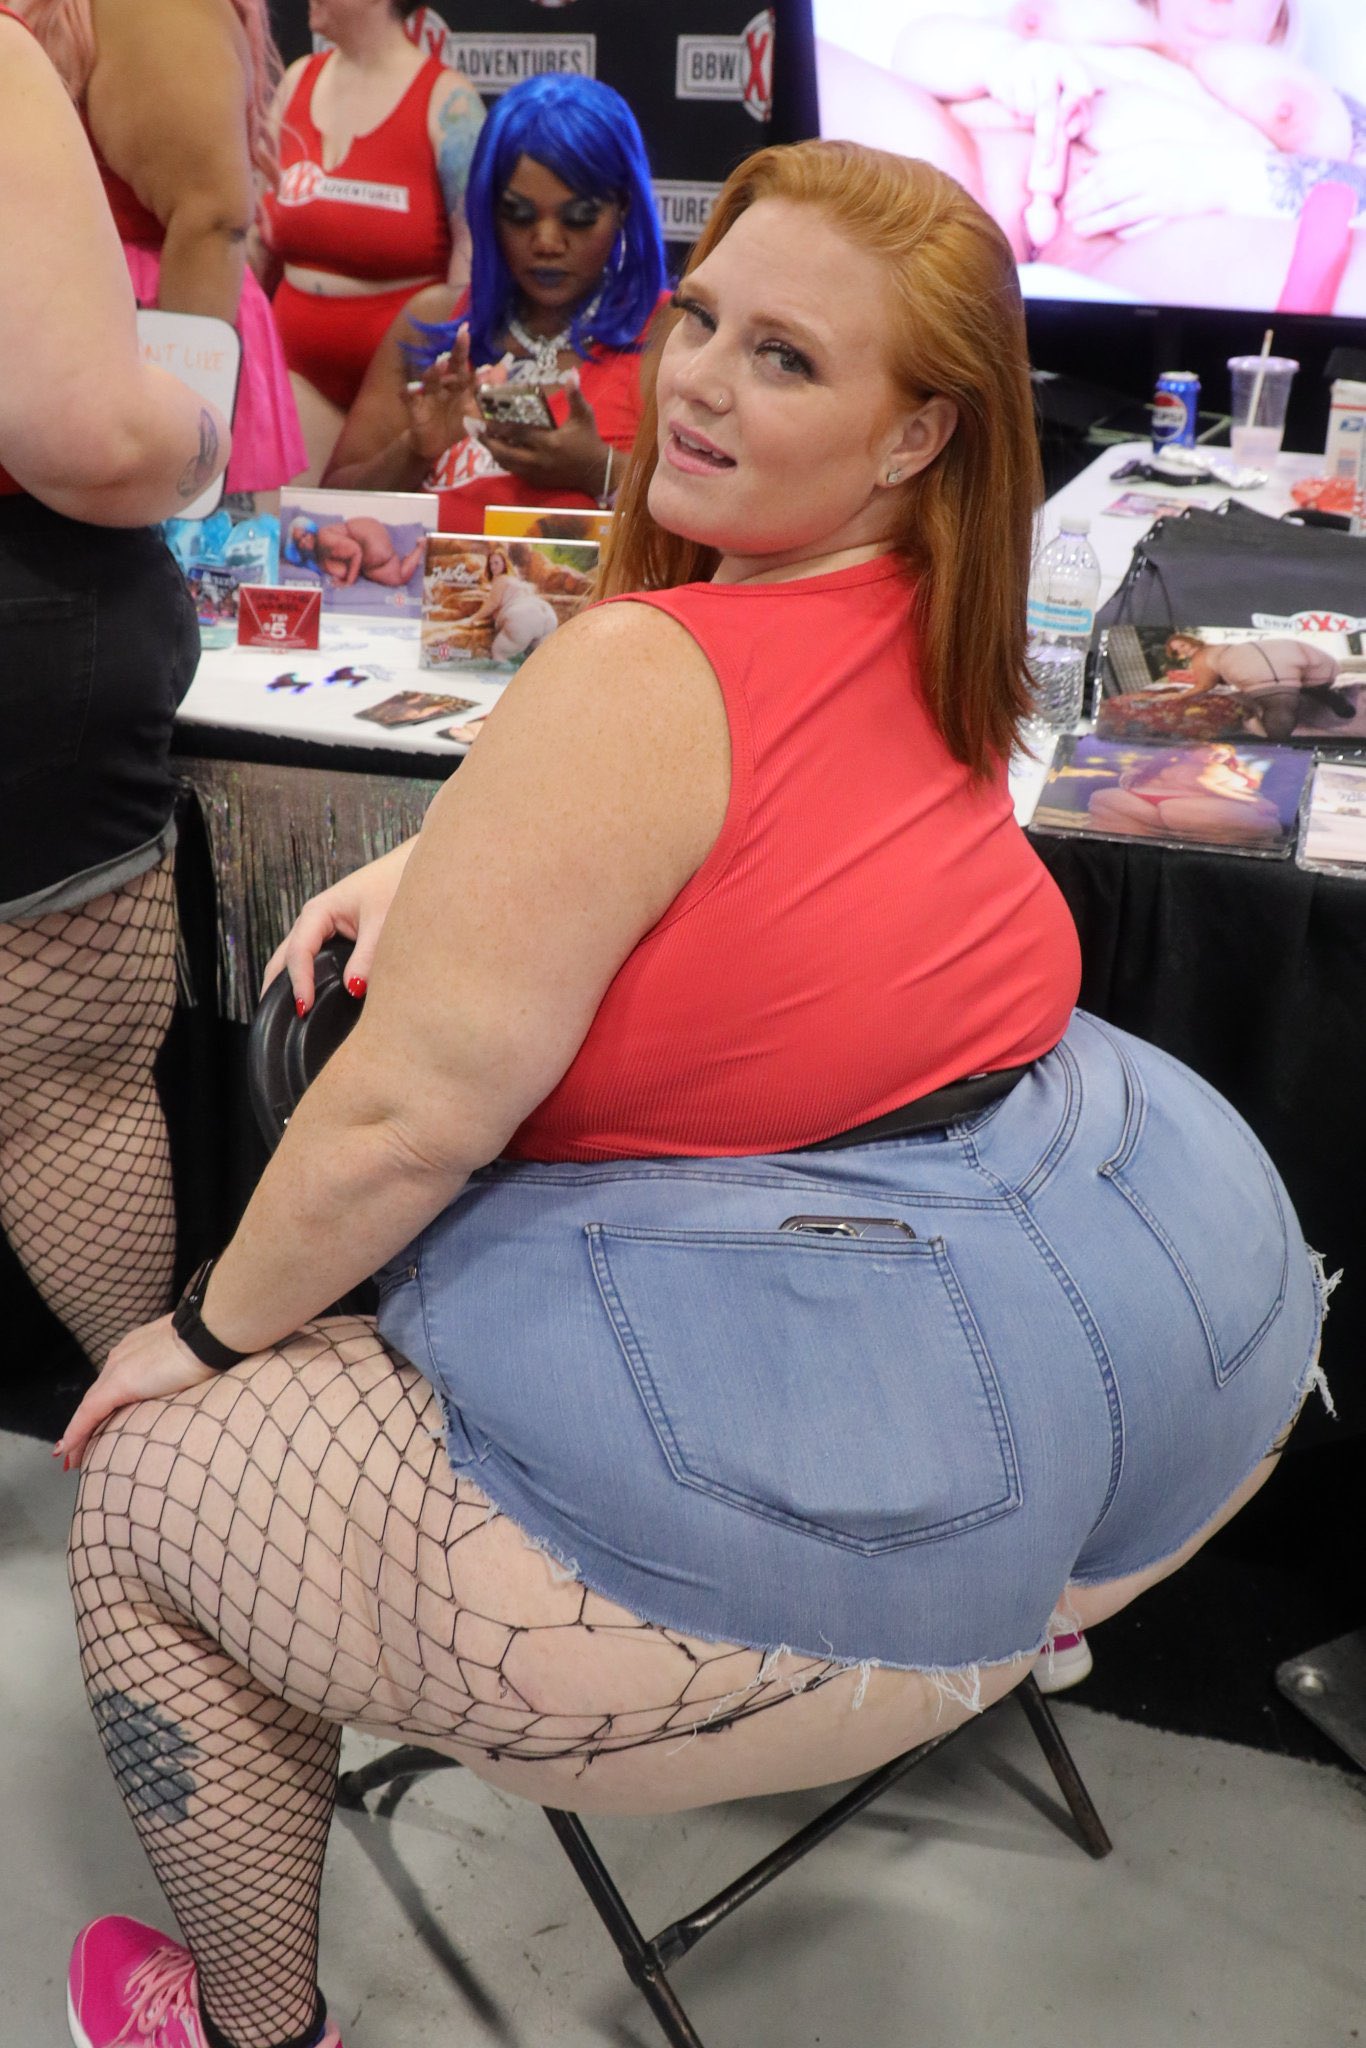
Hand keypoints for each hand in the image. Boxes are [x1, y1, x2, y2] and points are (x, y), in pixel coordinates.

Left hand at [56, 1315, 215, 1471]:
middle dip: (87, 1422)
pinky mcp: (119, 1383)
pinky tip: (67, 1450)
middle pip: (97, 1396)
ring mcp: (119, 1368)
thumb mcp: (191, 1362)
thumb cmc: (211, 1347)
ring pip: (90, 1406)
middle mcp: (122, 1357)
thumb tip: (188, 1387)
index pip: (114, 1382)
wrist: (210, 1333)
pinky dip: (77, 1432)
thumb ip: (180, 1374)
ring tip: (70, 1456)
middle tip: (78, 1447)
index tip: (103, 1422)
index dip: (106, 1405)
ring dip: (80, 1432)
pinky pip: (89, 1413)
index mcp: (139, 1350)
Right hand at [261, 839, 417, 1011]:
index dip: (298, 982)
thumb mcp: (381, 923)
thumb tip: (353, 989)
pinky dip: (303, 977)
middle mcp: (313, 920)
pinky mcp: (332, 935)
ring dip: (286, 984)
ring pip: (293, 959)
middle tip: (275, 1022)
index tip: (304, 1008)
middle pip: (282, 958)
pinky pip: (310, 959)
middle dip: (275, 988)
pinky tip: (309, 998)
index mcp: (319, 912)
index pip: (297, 952)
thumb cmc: (395, 885)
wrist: (412, 868)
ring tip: (286, 1017)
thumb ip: (367, 956)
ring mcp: (320, 928)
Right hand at [402, 327, 476, 465]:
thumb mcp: (476, 413)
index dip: (466, 350)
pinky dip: (408, 393)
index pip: (465, 365)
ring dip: (435, 372)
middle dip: (457, 351)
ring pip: (431, 380)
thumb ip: (489, 391)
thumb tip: (505, 367)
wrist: (435, 446)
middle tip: (463, 335)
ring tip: (441, 364)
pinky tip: (409, 389)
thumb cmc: (455, 425)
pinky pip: (410, 399)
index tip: (469, 332)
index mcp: (458, 385)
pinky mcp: (415, 407)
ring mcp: (429, 394)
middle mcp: (444, 385)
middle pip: (450, 366)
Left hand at [477, 377, 612, 498]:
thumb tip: (571, 372)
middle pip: (505, 451)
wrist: (596, 471)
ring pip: (506, 463)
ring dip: (492, 450)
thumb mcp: (584, 415)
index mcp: (549, 442)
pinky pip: (513, 470)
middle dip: (487, 440)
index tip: (483, 417)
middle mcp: (538, 459)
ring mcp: (535, 472)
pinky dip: (502, 460)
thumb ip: (575, 394)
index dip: (498, 426)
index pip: (518, 433)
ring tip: (480, 437)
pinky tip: (495, 449)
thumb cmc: (589, 441)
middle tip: (473, 428)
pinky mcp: (535, 480)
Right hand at [984, 39, 1094, 168]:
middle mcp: (1047, 60)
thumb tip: (1072, 131)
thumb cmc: (1043, 79)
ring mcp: (1024, 65)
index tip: (1084, 95)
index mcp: (1067, 62)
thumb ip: (1076, 111)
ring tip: (1029, 105)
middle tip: (1046, 161)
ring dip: (1028, 118)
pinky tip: (1015, 96)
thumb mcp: (1063, 87)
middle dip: (1047, 136)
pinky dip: (1015, 111)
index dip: (1078, 90)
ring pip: (1027, 109)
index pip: (1077, 78)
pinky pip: (1012, 107)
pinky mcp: (1004, 74)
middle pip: (1047, 105)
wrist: (1003, 55)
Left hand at [1065, 140, 1262, 238]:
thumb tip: (1087, 167)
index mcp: (1149, 151)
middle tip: (1067, 215)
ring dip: (1095, 221)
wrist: (1230, 175)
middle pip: (1108, 189)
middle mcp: (1154, 171)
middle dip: (1084, 204)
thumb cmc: (1189, 163)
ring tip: (1078, 228)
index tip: (1069, 196)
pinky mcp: (1171, 215)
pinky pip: (1139, 226)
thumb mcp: (1156, 149)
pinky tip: (1108, 234)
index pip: (1106, 167)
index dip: (1084, 184)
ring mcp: (1163, 195)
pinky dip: (1121, 231)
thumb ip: (1122, 157)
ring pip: (1119, 210)